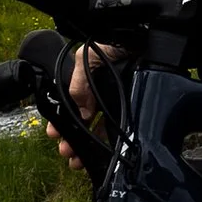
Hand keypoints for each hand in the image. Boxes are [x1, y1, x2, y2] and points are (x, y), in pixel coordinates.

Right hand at [45, 42, 124, 169]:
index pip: (70, 104)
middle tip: (65, 151)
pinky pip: (120, 128)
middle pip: (83, 120)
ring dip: (87, 146)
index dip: (61, 120)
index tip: (54, 134)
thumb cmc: (116, 43)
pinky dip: (110, 142)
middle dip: (72, 138)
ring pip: (99, 128)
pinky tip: (102, 153)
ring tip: (78, 160)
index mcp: (87, 80)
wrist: (148, 41)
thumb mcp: (88, 57)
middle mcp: (100, 92)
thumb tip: (81, 111)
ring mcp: (117, 101)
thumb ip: (77, 82)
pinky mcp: (133, 108)